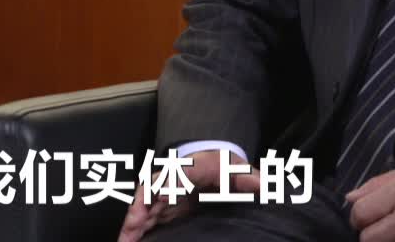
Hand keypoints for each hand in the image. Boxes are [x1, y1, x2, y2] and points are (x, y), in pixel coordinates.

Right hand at [116, 150, 261, 241]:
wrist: (212, 163)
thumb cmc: (223, 167)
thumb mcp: (236, 170)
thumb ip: (248, 179)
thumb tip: (262, 185)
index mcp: (190, 168)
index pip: (177, 175)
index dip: (168, 186)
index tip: (162, 197)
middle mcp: (170, 181)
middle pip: (150, 194)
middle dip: (139, 211)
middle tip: (131, 229)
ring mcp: (162, 195)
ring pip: (142, 209)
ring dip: (131, 226)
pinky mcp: (160, 209)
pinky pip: (143, 220)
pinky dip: (133, 231)